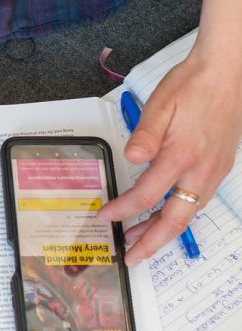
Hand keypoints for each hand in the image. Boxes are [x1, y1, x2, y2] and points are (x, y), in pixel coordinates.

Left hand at [98, 49, 241, 265]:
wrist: (227, 73)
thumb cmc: (191, 86)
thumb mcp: (160, 105)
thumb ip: (145, 135)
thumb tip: (130, 159)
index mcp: (181, 157)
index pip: (146, 196)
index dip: (123, 210)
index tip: (104, 217)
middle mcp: (200, 171)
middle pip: (174, 220)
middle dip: (150, 243)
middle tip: (131, 257)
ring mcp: (213, 172)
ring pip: (188, 214)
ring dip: (163, 231)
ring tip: (141, 240)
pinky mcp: (219, 168)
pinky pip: (197, 202)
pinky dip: (179, 215)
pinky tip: (166, 215)